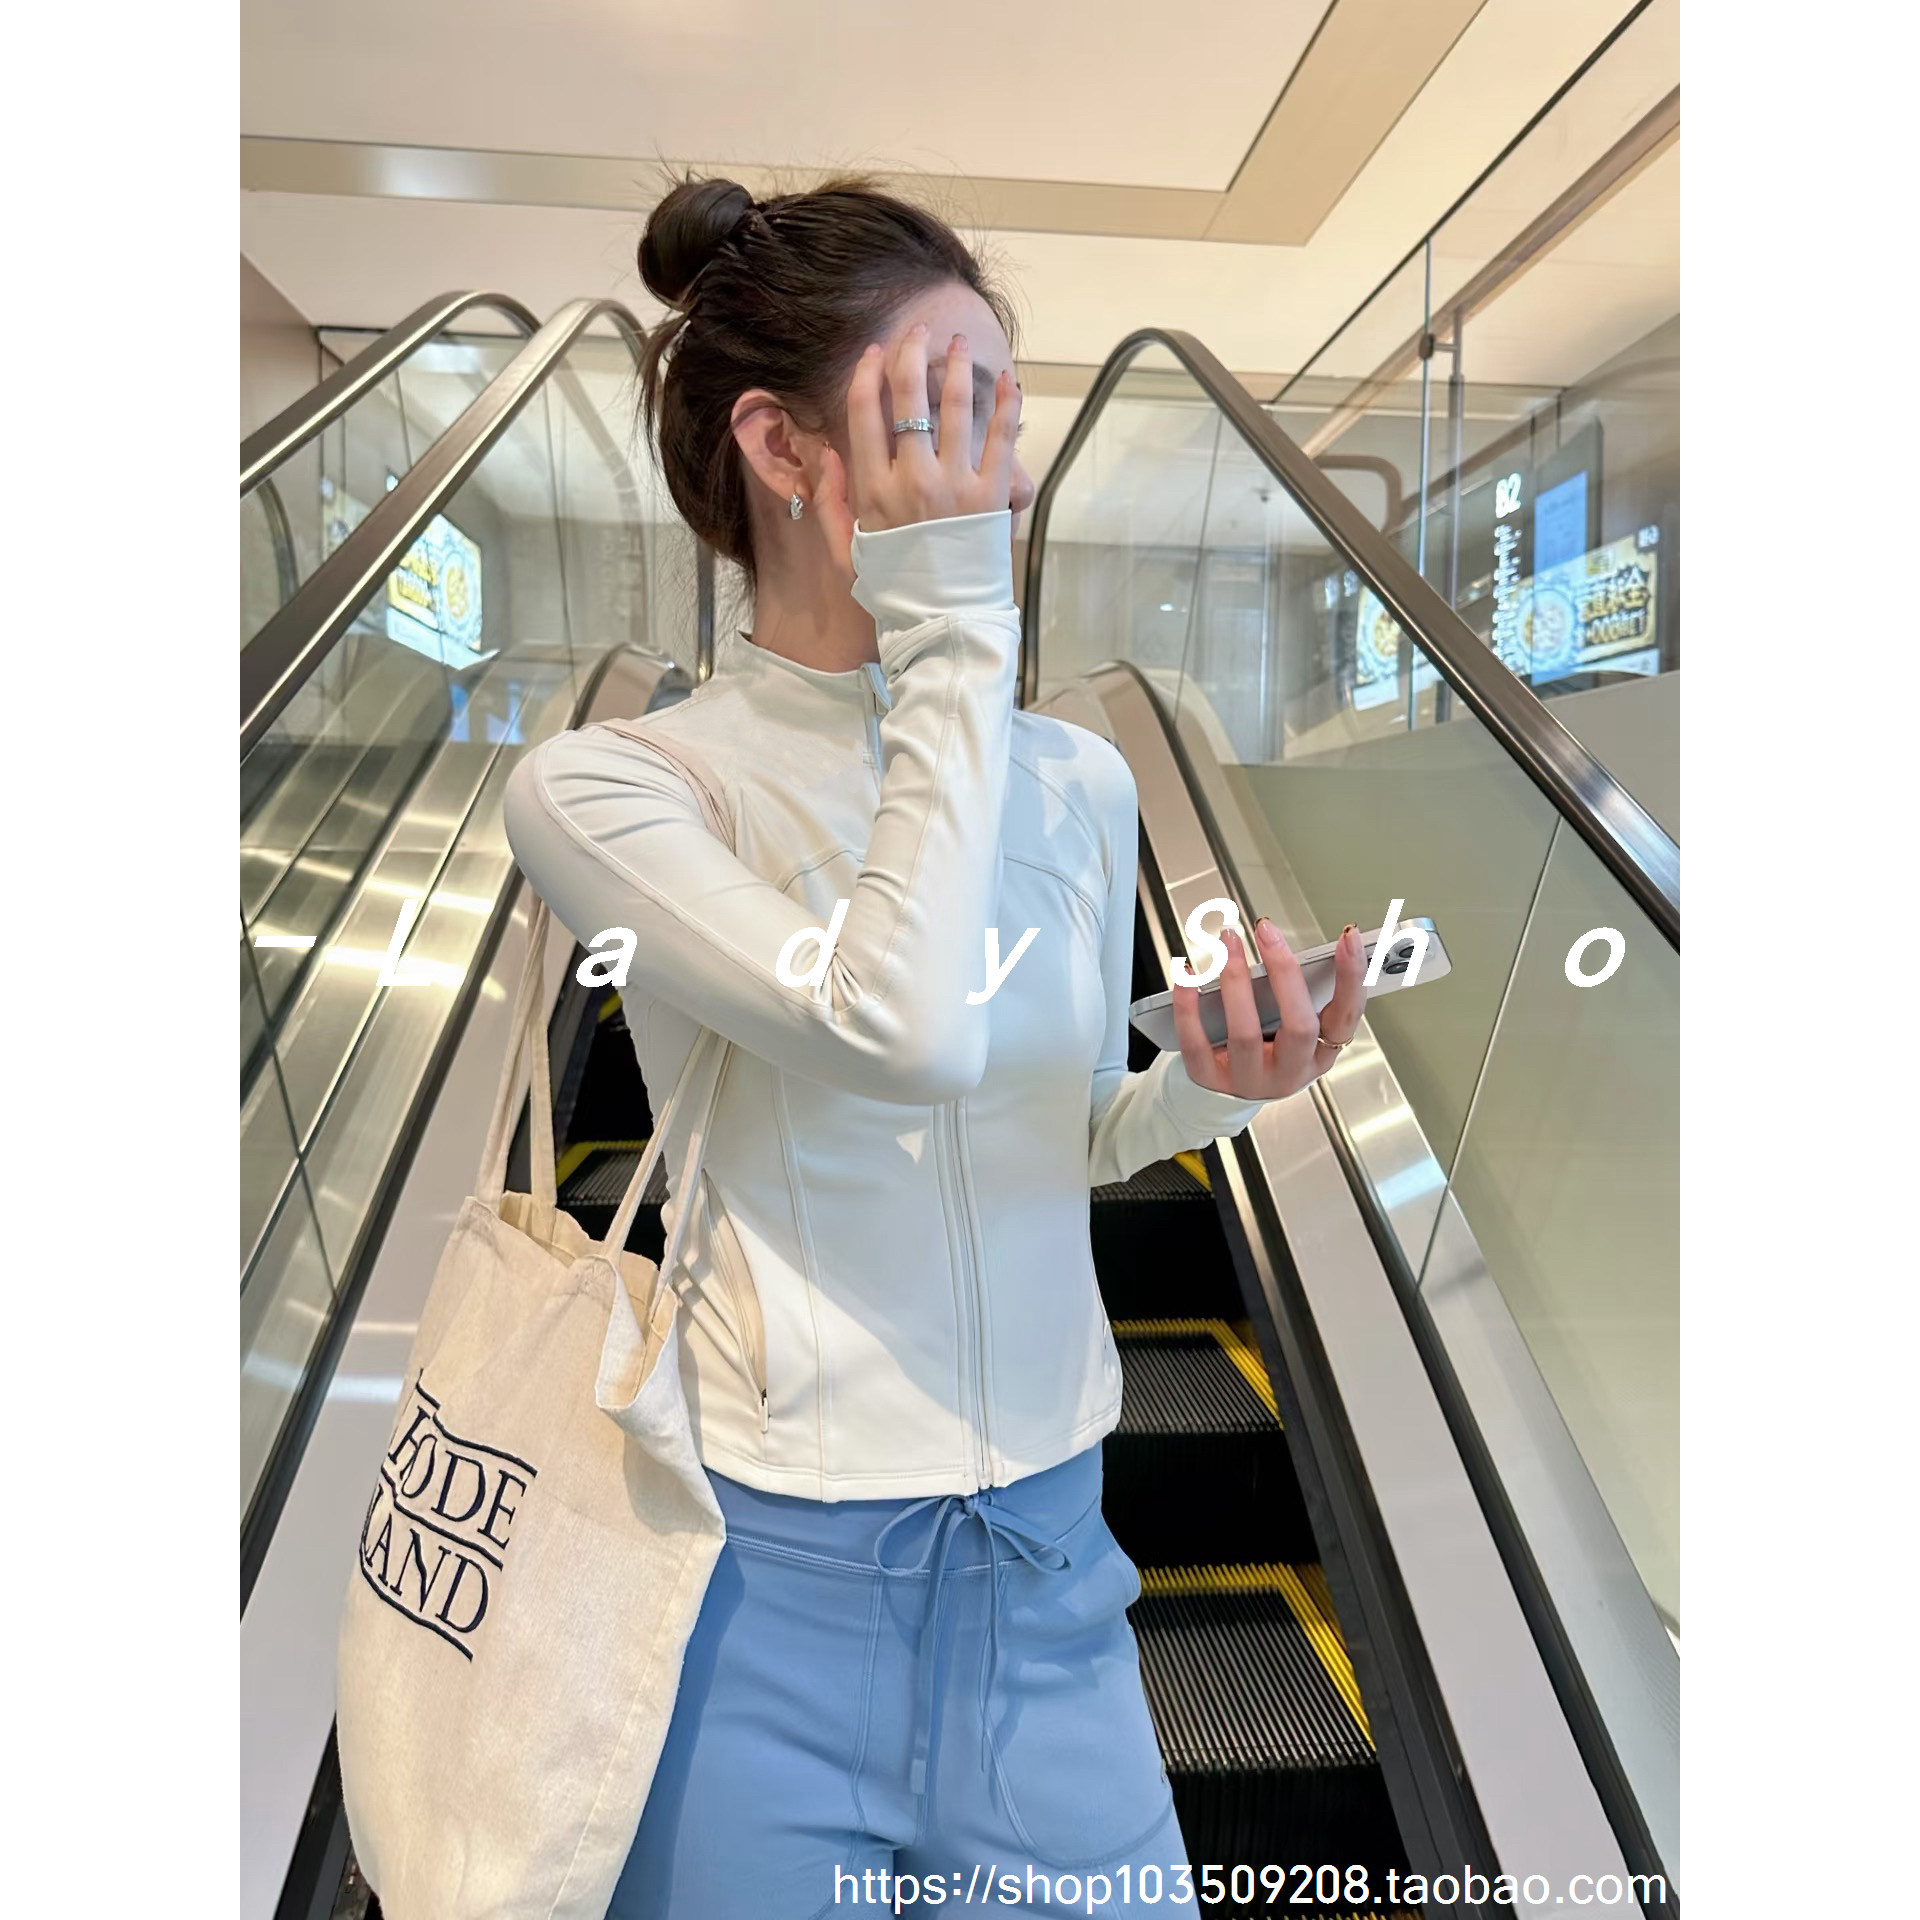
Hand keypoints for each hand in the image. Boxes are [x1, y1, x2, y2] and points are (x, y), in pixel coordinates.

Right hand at [812, 323, 1021, 572]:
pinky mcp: (993, 496)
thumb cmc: (894, 590)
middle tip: (919, 331)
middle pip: (909, 398)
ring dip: (956, 367)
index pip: (864, 415)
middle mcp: (913, 481)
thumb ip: (828, 502)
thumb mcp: (845, 552)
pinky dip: (1008, 404)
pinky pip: (1003, 438)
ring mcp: (956, 486)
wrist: (944, 624)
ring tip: (958, 343)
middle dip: (912, 354)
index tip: (874, 353)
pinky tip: (1009, 381)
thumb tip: (825, 453)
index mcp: (874, 492)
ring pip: (955, 407)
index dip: (867, 375)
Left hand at [1171, 920, 1367, 1101]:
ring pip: (1245, 1034)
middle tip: (1267, 930)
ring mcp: (1250, 1079)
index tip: (1347, 936)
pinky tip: (1188, 976)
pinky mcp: (1211, 1080)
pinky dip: (1190, 1006)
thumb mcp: (1295, 1029)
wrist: (1228, 1094)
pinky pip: (1197, 1043)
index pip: (1345, 1016)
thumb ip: (1299, 994)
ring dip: (1236, 982)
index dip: (1351, 977)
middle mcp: (1289, 1071)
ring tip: (1228, 944)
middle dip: (1284, 973)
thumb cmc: (1267, 1050)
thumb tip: (1287, 945)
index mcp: (1319, 1053)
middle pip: (1298, 1026)